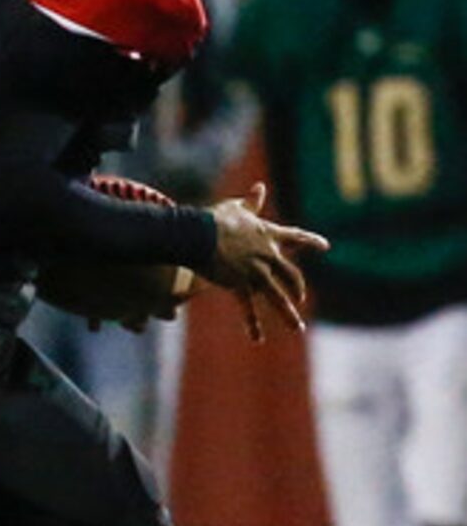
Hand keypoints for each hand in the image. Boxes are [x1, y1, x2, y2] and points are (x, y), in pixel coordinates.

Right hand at [205, 182, 328, 341]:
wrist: (199, 234)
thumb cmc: (214, 219)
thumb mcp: (235, 208)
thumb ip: (251, 201)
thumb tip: (260, 187)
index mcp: (268, 235)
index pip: (296, 238)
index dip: (311, 242)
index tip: (326, 246)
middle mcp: (268, 255)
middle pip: (290, 274)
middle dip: (297, 288)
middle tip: (300, 299)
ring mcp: (256, 271)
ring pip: (277, 295)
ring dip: (288, 313)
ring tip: (297, 327)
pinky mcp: (241, 284)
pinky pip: (249, 307)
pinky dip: (253, 323)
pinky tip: (258, 338)